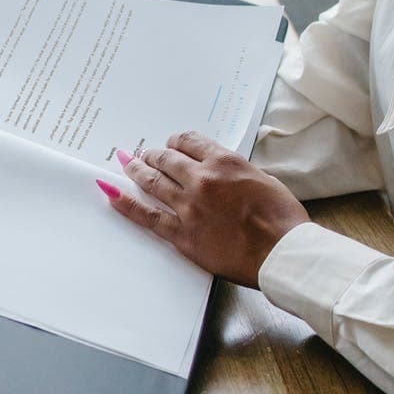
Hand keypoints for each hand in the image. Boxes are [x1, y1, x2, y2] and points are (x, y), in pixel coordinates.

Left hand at [101, 131, 309, 288]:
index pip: (190, 141)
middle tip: (145, 154)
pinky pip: (147, 216)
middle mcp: (201, 180)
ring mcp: (188, 207)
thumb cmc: (282, 219)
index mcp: (224, 162)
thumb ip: (237, 173)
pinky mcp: (182, 234)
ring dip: (137, 170)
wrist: (281, 252)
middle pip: (166, 159)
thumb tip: (223, 175)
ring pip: (152, 181)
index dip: (177, 142)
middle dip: (154, 154)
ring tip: (126, 163)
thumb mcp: (263, 180)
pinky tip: (111, 192)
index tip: (173, 145)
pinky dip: (126, 203)